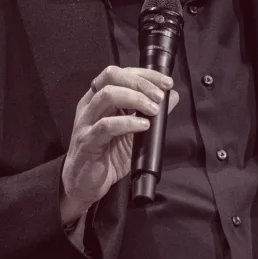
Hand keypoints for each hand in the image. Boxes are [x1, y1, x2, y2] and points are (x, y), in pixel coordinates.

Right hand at [60, 65, 180, 222]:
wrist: (84, 185)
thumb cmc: (106, 156)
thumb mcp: (133, 131)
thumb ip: (150, 112)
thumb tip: (173, 96)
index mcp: (98, 98)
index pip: (120, 73)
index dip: (144, 74)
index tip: (166, 83)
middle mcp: (90, 105)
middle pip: (112, 77)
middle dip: (140, 82)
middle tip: (159, 96)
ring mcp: (86, 122)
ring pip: (107, 96)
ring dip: (135, 99)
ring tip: (153, 110)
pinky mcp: (87, 142)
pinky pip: (106, 126)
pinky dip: (127, 123)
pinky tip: (143, 126)